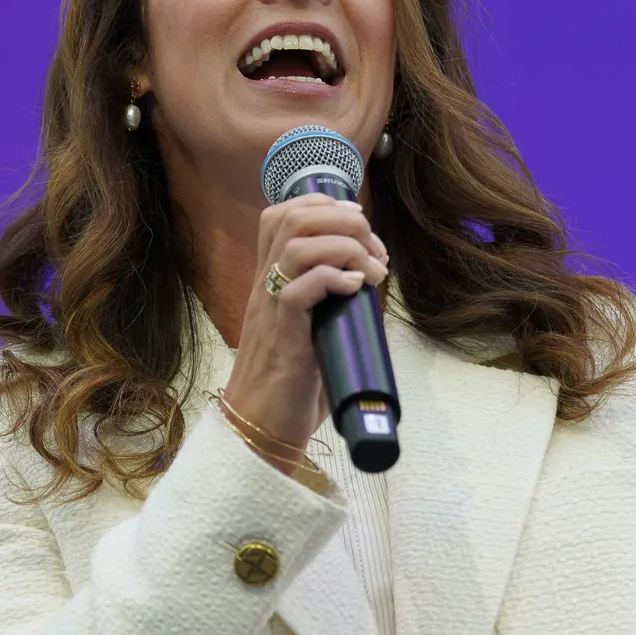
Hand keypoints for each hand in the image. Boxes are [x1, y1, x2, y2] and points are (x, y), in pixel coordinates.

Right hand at [220, 193, 388, 467]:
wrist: (261, 430)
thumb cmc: (290, 384)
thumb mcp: (312, 330)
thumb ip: (332, 300)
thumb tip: (370, 281)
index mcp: (272, 279)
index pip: (283, 214)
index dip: (325, 205)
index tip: (360, 227)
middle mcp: (266, 285)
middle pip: (292, 217)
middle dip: (344, 220)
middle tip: (374, 250)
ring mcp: (271, 308)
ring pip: (297, 245)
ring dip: (346, 247)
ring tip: (371, 274)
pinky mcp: (283, 336)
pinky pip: (298, 288)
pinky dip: (332, 278)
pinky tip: (354, 289)